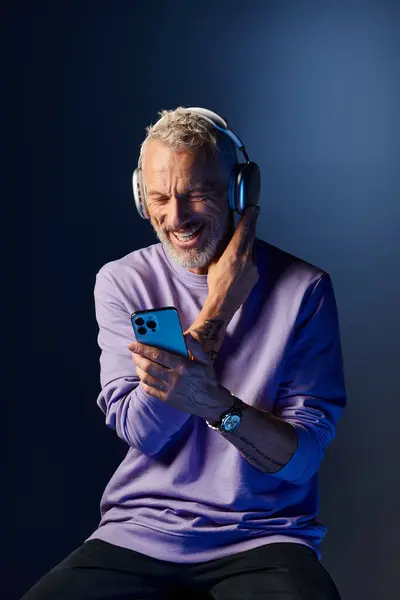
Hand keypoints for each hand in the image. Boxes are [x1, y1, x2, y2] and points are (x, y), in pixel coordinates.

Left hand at [127, 334, 230, 420]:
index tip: (133, 344)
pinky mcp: (167, 399)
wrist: (211, 402)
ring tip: (137, 363)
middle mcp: (174, 378)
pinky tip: (143, 376)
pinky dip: (143, 382)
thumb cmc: (207, 379)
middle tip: (133, 352)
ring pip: (147, 378)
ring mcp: (169, 390)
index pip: (158, 355)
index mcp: (182, 366)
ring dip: (139, 369)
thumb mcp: (205, 360)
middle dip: (138, 358)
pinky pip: (149, 390)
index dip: (143, 349)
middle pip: (149, 367)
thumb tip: (186, 335)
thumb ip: (195, 346)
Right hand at [206, 204, 259, 318]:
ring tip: (246, 232)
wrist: (224, 302)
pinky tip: (244, 254)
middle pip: (251, 235)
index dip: (248, 217)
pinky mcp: (256, 273)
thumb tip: (225, 236)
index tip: (251, 208)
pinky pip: (254, 258)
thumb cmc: (215, 282)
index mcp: (234, 253)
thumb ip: (221, 248)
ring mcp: (253, 266)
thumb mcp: (214, 261)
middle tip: (253, 212)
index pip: (244, 230)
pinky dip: (250, 253)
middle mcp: (246, 258)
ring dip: (250, 238)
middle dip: (252, 223)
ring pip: (253, 247)